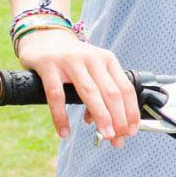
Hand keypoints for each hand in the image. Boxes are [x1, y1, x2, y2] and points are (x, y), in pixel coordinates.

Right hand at [15, 29, 141, 144]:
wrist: (43, 37)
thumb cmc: (71, 60)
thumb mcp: (92, 70)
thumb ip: (100, 93)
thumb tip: (104, 124)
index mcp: (107, 59)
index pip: (126, 88)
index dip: (131, 112)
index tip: (132, 131)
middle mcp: (92, 58)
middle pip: (111, 93)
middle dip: (118, 119)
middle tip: (117, 139)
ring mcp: (70, 61)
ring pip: (90, 93)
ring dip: (100, 117)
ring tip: (104, 136)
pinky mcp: (48, 65)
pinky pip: (57, 95)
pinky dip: (61, 116)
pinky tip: (64, 132)